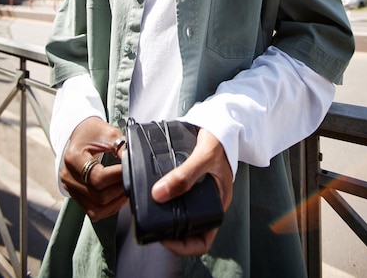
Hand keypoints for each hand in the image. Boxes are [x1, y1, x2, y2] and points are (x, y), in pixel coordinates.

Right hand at [61, 116, 126, 220]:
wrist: (80, 133)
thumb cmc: (93, 132)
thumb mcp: (108, 133)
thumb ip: (121, 147)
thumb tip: (134, 164)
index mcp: (73, 158)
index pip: (97, 177)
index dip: (118, 176)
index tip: (131, 170)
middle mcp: (68, 176)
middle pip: (98, 195)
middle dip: (120, 189)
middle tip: (133, 179)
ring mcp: (71, 188)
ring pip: (96, 209)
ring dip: (116, 202)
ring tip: (128, 189)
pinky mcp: (77, 196)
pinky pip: (94, 211)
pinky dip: (109, 208)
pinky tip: (119, 197)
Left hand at [151, 127, 232, 255]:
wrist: (218, 120)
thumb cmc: (219, 139)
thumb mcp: (204, 156)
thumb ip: (184, 175)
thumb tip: (158, 195)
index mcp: (217, 203)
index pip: (202, 240)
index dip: (183, 246)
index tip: (164, 239)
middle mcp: (206, 201)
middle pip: (187, 229)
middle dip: (168, 231)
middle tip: (149, 221)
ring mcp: (196, 191)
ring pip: (178, 212)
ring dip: (163, 213)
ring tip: (147, 207)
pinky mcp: (187, 180)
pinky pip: (174, 194)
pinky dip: (162, 195)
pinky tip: (151, 190)